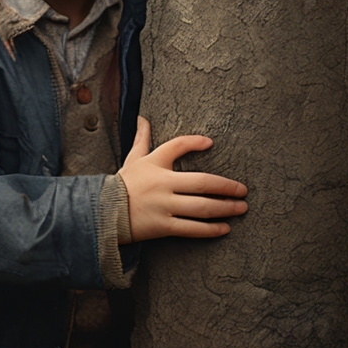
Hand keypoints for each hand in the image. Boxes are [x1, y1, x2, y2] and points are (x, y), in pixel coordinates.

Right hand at [118, 116, 247, 242]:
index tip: (210, 143)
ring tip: (241, 208)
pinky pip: (191, 228)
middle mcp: (162, 183)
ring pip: (201, 207)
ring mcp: (164, 206)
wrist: (104, 212)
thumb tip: (143, 118)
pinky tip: (225, 228)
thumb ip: (142, 138)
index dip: (194, 143)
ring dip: (224, 208)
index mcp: (155, 163)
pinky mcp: (163, 226)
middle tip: (243, 190)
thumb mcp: (133, 158)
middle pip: (202, 183)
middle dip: (226, 187)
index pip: (177, 146)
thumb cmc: (123, 183)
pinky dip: (210, 229)